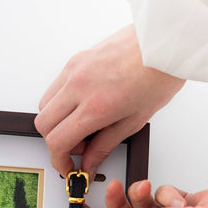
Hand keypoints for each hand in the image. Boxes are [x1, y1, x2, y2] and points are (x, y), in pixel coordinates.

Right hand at [35, 25, 184, 177]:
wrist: (164, 41)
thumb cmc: (158, 74)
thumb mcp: (134, 120)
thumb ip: (105, 145)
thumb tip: (89, 162)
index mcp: (95, 106)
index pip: (57, 141)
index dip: (59, 161)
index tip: (68, 166)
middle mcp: (79, 86)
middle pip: (43, 124)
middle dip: (56, 142)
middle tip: (78, 147)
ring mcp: (74, 70)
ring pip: (44, 105)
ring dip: (56, 121)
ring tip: (82, 124)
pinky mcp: (75, 59)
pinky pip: (55, 87)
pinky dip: (61, 102)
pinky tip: (82, 104)